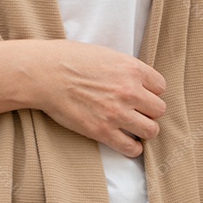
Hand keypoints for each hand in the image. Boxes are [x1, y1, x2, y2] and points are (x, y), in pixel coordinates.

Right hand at [33, 40, 166, 156]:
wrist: (42, 73)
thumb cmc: (68, 59)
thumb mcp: (105, 54)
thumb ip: (126, 68)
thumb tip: (140, 81)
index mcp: (131, 69)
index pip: (160, 87)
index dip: (151, 92)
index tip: (141, 95)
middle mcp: (129, 91)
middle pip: (159, 110)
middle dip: (150, 111)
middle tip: (137, 112)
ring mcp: (117, 113)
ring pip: (151, 130)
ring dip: (145, 130)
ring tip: (134, 128)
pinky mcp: (103, 131)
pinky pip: (132, 148)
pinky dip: (133, 148)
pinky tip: (128, 142)